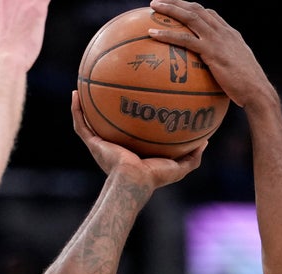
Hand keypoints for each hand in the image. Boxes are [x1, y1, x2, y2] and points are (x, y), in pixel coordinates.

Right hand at [71, 91, 204, 187]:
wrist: (134, 182)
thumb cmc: (154, 177)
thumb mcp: (179, 166)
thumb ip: (193, 155)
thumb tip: (206, 141)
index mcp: (132, 149)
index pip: (131, 129)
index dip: (132, 116)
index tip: (137, 99)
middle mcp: (114, 144)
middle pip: (108, 121)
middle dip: (107, 105)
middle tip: (111, 85)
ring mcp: (101, 143)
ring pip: (89, 120)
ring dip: (84, 104)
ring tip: (84, 84)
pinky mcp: (92, 143)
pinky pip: (80, 123)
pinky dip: (75, 109)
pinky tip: (75, 93)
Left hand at [147, 0, 276, 109]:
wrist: (257, 91)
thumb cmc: (247, 88)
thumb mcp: (237, 70)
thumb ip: (225, 65)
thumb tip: (214, 74)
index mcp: (230, 34)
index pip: (210, 14)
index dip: (193, 8)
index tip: (179, 7)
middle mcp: (224, 32)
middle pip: (197, 9)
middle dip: (177, 2)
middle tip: (159, 1)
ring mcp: (218, 40)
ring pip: (190, 17)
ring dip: (170, 9)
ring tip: (153, 6)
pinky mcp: (211, 51)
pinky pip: (185, 39)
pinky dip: (167, 34)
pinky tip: (152, 34)